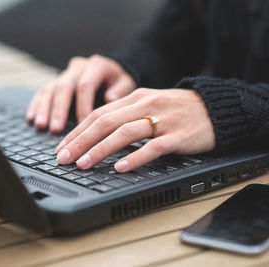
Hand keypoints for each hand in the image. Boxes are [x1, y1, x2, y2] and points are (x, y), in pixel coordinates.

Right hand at [26, 55, 135, 132]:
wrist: (112, 72)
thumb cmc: (119, 83)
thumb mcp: (127, 84)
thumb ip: (121, 90)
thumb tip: (110, 98)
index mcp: (97, 65)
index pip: (86, 85)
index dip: (83, 105)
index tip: (83, 123)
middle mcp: (78, 67)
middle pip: (65, 86)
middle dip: (59, 109)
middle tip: (55, 128)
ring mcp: (65, 74)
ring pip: (51, 88)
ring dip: (44, 108)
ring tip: (41, 126)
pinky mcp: (56, 82)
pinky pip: (43, 91)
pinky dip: (36, 105)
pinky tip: (31, 118)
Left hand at [55, 88, 215, 172]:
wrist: (215, 108)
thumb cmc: (177, 110)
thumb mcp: (148, 105)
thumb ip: (124, 115)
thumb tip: (94, 133)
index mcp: (135, 98)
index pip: (98, 114)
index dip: (77, 131)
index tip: (62, 147)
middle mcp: (145, 105)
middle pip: (106, 122)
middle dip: (80, 141)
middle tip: (63, 158)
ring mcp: (163, 120)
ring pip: (125, 133)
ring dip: (100, 149)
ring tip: (84, 164)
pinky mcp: (179, 136)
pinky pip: (154, 147)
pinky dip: (135, 158)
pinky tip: (120, 168)